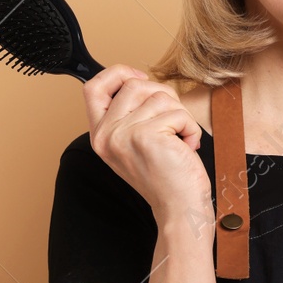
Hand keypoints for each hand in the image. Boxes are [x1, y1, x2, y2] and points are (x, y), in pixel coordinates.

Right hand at [83, 64, 209, 215]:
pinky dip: (190, 128)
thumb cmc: (166, 175)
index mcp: (100, 134)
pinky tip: (186, 148)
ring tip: (178, 140)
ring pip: (160, 95)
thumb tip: (139, 79)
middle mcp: (106, 134)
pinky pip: (178, 113)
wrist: (179, 209)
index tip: (140, 77)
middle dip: (163, 97)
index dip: (117, 73)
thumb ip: (130, 114)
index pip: (92, 87)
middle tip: (172, 123)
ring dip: (180, 115)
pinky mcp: (146, 135)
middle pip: (134, 84)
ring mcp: (123, 134)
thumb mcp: (136, 142)